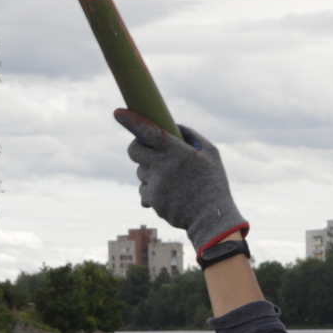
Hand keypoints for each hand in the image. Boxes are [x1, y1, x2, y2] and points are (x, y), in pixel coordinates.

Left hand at [115, 109, 249, 264]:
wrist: (211, 219)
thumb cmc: (213, 183)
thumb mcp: (211, 154)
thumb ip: (192, 136)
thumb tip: (173, 126)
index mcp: (177, 152)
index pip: (149, 131)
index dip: (132, 121)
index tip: (118, 113)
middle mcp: (163, 166)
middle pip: (134, 151)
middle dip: (138, 147)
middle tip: (147, 149)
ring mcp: (155, 184)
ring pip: (140, 171)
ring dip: (150, 171)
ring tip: (171, 180)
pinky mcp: (152, 200)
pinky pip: (143, 189)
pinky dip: (152, 190)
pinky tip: (169, 194)